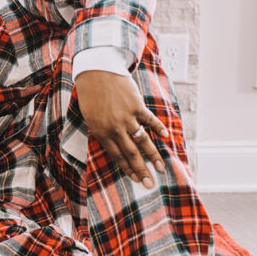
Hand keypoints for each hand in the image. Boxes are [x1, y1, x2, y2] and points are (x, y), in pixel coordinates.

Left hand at [75, 70, 168, 188]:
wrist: (96, 71)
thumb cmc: (91, 94)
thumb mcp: (91, 117)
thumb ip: (103, 131)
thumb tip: (116, 146)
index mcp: (101, 132)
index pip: (117, 156)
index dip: (127, 169)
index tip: (135, 180)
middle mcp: (114, 128)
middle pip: (131, 153)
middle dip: (141, 170)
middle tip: (150, 184)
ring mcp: (126, 117)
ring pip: (143, 141)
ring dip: (153, 155)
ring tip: (161, 167)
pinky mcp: (136, 105)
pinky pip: (150, 120)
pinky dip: (158, 129)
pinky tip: (165, 137)